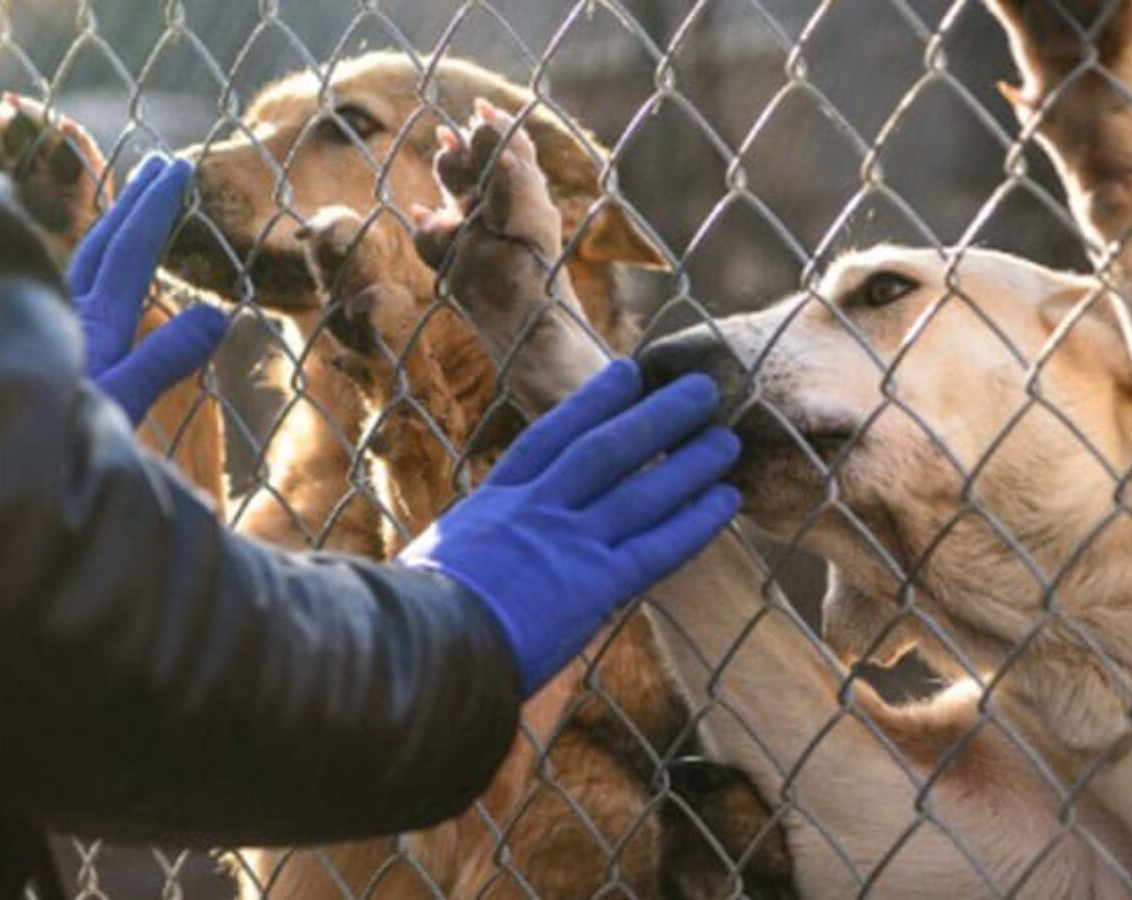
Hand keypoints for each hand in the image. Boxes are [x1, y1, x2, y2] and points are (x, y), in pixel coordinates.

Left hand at [69, 156, 226, 424]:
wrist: (3, 467)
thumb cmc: (56, 441)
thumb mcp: (120, 403)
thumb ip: (165, 358)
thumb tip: (219, 313)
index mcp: (93, 323)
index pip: (129, 251)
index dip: (154, 208)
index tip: (176, 169)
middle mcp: (68, 315)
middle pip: (103, 245)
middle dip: (134, 203)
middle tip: (160, 165)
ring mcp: (53, 328)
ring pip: (83, 264)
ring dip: (112, 231)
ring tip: (132, 208)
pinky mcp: (44, 344)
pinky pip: (71, 290)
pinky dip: (94, 270)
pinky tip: (97, 279)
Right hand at [399, 360, 740, 696]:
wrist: (412, 650)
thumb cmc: (403, 622)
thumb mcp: (428, 569)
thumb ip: (460, 557)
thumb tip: (454, 567)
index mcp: (493, 505)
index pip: (548, 439)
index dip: (592, 402)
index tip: (627, 374)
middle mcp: (535, 512)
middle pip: (606, 449)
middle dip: (656, 417)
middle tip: (700, 391)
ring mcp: (566, 544)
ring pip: (639, 489)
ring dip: (688, 462)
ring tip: (728, 437)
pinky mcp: (592, 586)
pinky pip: (656, 547)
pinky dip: (695, 521)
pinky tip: (728, 501)